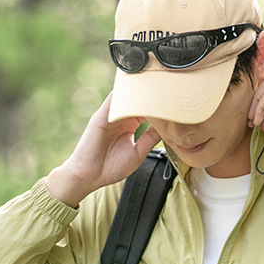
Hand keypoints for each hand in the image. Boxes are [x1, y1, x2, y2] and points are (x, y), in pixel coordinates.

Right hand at [45, 93, 160, 206]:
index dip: (159, 108)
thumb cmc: (110, 167)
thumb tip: (166, 129)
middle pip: (139, 101)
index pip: (147, 112)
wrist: (89, 175)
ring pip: (128, 98)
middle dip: (152, 97)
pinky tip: (137, 91)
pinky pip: (114, 99)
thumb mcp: (137, 153)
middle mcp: (121, 119)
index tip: (174, 105)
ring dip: (140, 92)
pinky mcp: (102, 115)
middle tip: (169, 92)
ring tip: (156, 87)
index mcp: (130, 127)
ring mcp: (111, 116)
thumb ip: (150, 139)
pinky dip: (124, 93)